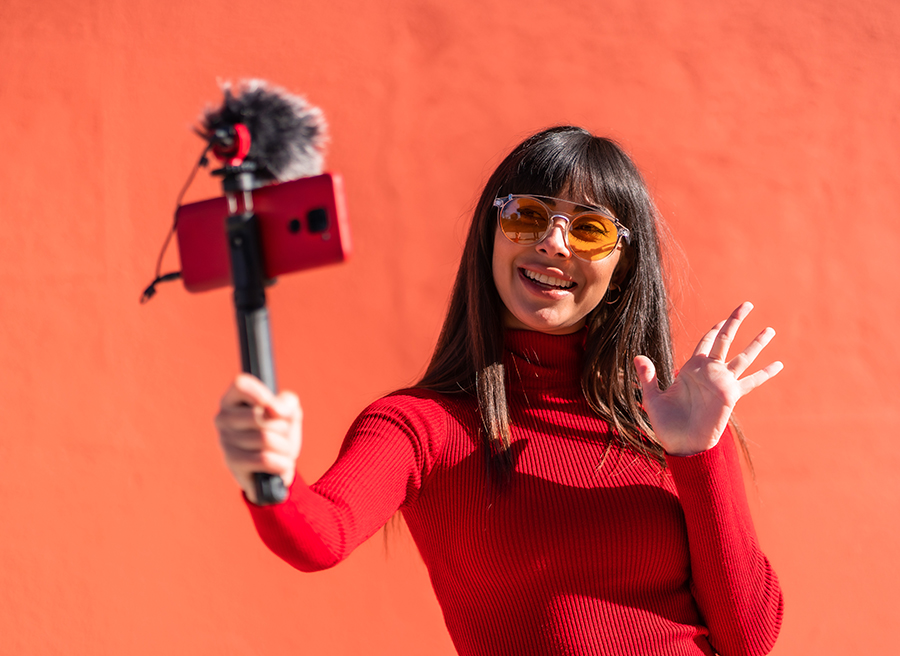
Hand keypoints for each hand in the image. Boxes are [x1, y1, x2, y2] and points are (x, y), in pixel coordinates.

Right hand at [215, 373, 301, 503]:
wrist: (277, 467)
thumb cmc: (279, 433)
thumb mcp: (289, 412)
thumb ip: (287, 403)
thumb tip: (275, 410)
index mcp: (233, 399)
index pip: (241, 385)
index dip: (261, 394)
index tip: (274, 406)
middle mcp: (223, 418)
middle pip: (259, 415)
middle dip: (282, 427)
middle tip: (282, 434)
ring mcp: (225, 441)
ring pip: (265, 438)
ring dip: (284, 447)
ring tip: (282, 450)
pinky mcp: (232, 463)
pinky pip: (264, 459)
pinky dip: (281, 462)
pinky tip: (281, 464)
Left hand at [633, 302, 782, 455]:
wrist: (682, 445)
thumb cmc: (667, 424)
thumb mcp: (652, 398)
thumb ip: (648, 377)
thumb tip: (638, 356)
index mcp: (691, 370)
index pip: (705, 343)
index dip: (713, 331)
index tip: (721, 321)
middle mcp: (709, 372)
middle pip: (726, 340)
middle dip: (735, 321)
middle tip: (747, 303)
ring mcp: (722, 382)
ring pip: (743, 356)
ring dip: (757, 342)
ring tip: (770, 329)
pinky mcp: (731, 394)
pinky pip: (752, 381)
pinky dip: (765, 373)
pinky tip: (779, 364)